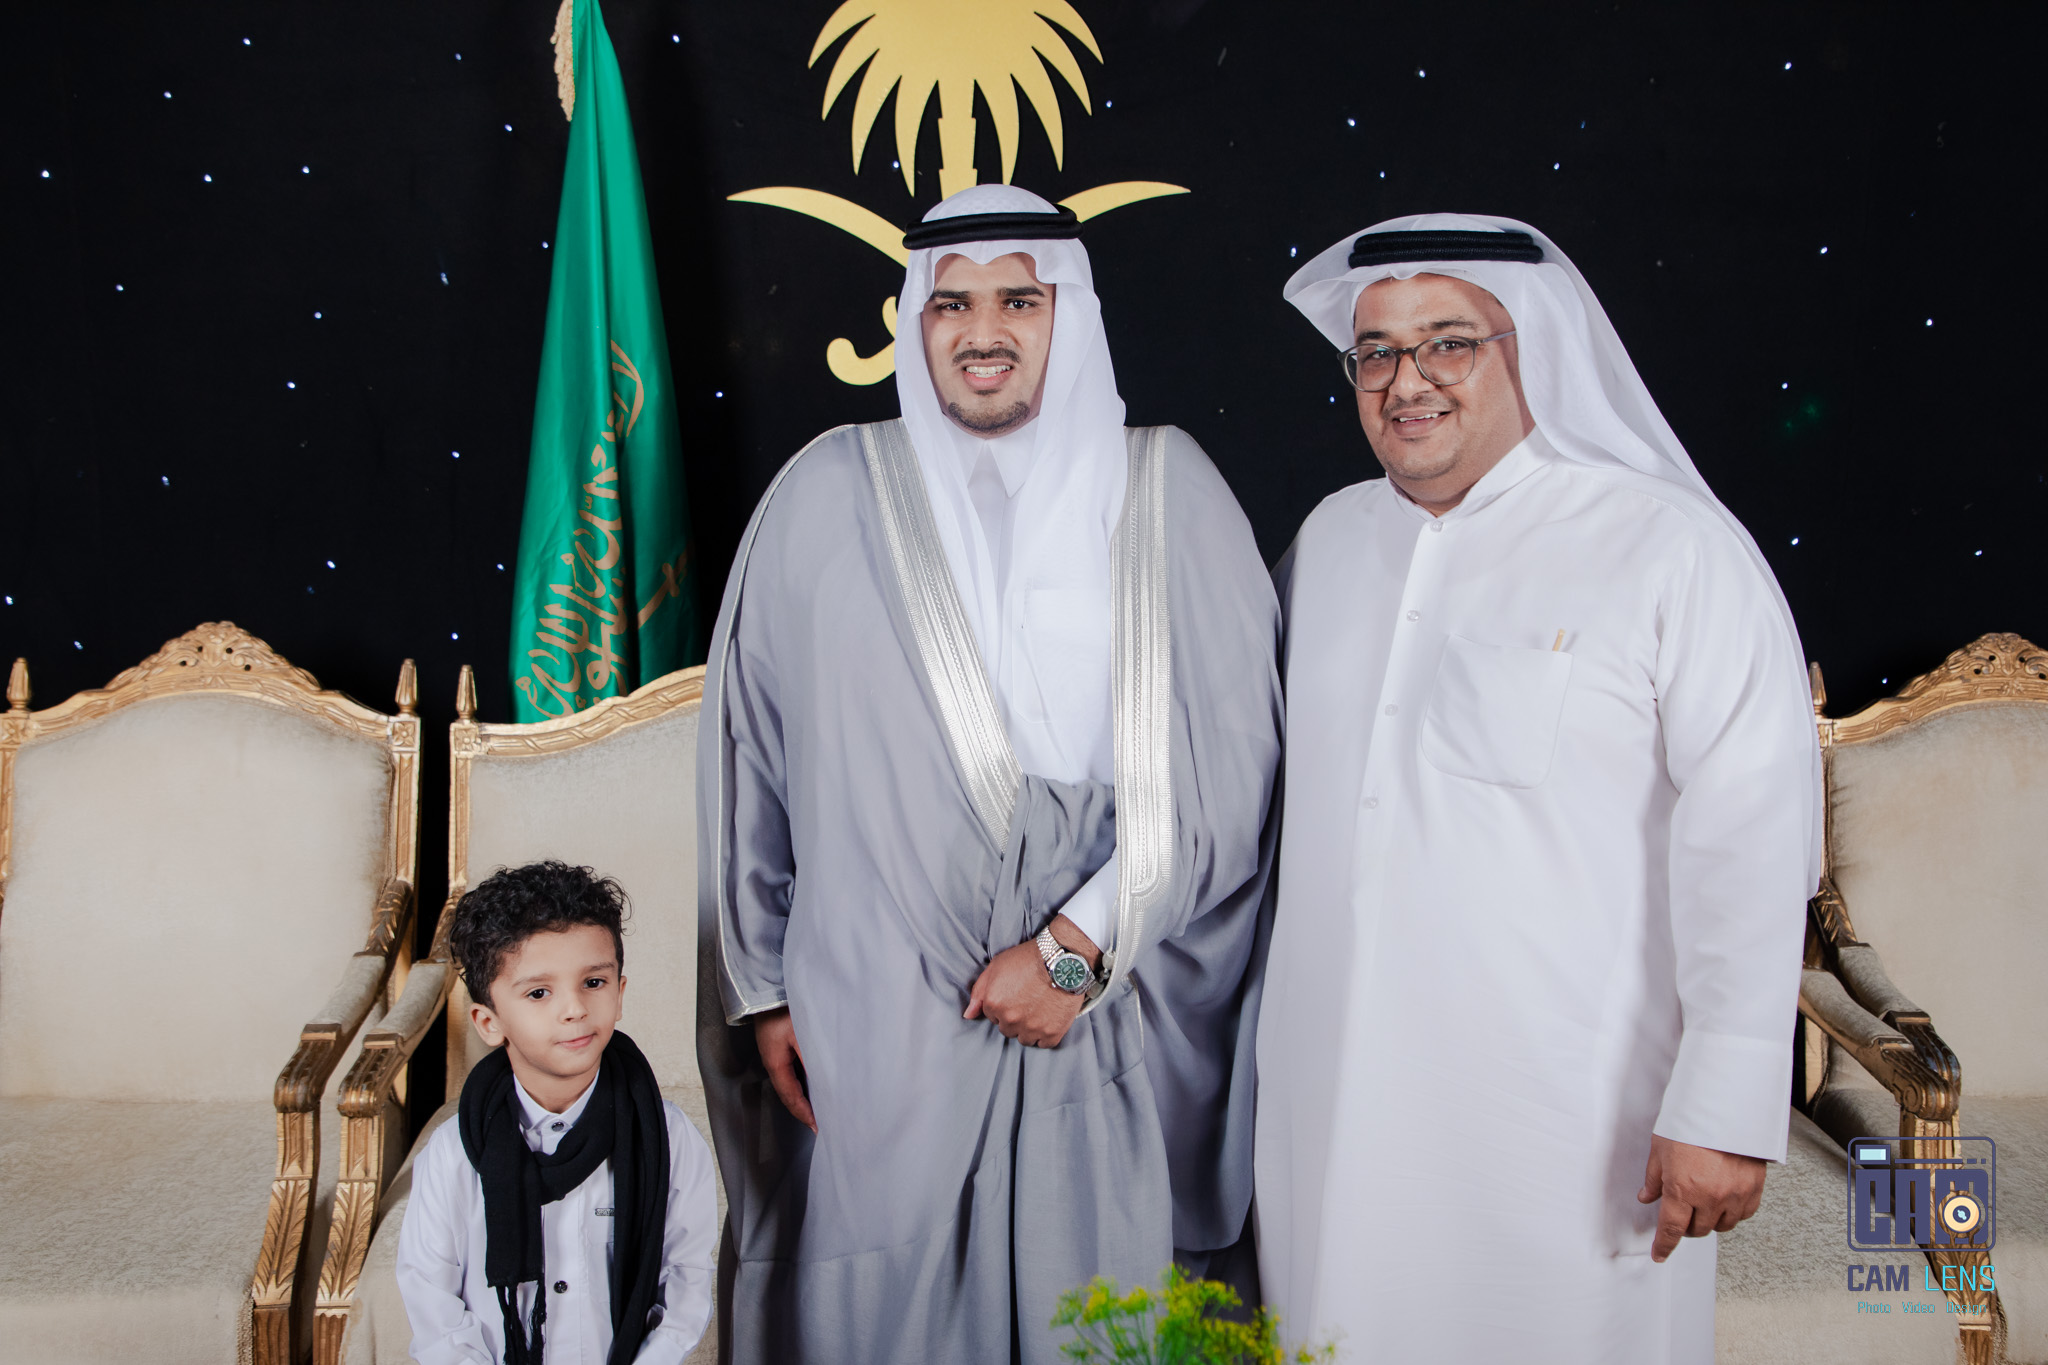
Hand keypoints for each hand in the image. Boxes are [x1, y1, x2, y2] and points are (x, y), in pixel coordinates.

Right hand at [752, 1007, 815, 1132]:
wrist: (768, 987)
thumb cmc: (782, 1009)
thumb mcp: (800, 1035)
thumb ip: (812, 1059)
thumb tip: (826, 1082)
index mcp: (775, 1063)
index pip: (791, 1096)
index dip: (804, 1114)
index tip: (817, 1127)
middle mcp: (774, 1061)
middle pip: (790, 1093)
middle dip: (805, 1110)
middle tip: (822, 1123)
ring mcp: (777, 1053)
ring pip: (792, 1082)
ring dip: (806, 1096)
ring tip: (822, 1108)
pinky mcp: (782, 1044)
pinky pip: (794, 1069)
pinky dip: (806, 1081)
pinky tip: (817, 1082)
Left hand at [963, 914, 1097, 1047]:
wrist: (1062, 958)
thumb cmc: (1028, 958)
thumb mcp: (996, 966)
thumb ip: (979, 992)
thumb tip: (968, 1015)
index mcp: (994, 1004)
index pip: (993, 1016)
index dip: (1004, 1005)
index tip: (1016, 995)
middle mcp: (1010, 1020)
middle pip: (1008, 1029)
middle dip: (1015, 1018)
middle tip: (1029, 1001)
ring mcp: (1031, 1028)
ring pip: (1025, 1038)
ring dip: (1030, 1028)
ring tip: (1040, 1009)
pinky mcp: (1052, 1033)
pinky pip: (1044, 1043)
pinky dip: (1047, 1033)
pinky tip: (1050, 1017)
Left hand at [1637, 1133, 1764, 1260]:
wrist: (1726, 1108)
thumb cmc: (1691, 1123)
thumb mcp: (1661, 1148)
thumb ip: (1654, 1178)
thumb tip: (1647, 1197)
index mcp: (1682, 1189)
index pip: (1671, 1229)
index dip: (1664, 1245)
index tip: (1659, 1254)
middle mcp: (1709, 1197)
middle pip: (1697, 1229)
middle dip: (1686, 1225)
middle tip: (1682, 1211)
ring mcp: (1734, 1195)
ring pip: (1721, 1226)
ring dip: (1709, 1220)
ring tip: (1703, 1203)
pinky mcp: (1753, 1189)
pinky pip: (1743, 1215)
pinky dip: (1732, 1212)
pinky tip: (1724, 1199)